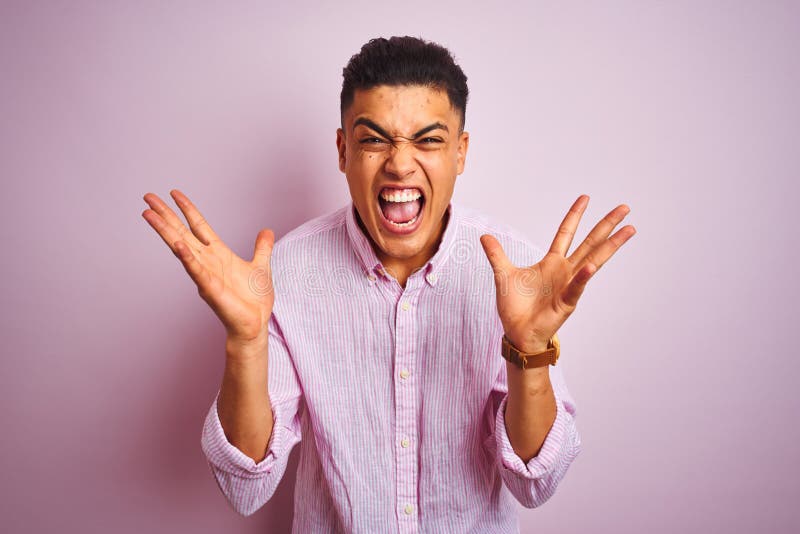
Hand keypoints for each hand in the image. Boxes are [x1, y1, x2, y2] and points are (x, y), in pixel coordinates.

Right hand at [141, 189, 275, 344]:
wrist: (255, 324)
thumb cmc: (254, 300)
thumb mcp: (261, 266)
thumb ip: (262, 248)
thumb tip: (267, 231)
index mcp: (219, 253)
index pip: (198, 225)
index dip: (187, 209)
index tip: (173, 193)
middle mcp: (208, 261)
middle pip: (182, 232)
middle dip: (165, 215)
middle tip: (147, 198)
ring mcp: (206, 274)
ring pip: (181, 247)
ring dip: (165, 231)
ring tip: (149, 215)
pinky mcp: (210, 289)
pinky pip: (196, 271)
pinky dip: (187, 258)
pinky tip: (178, 245)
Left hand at [480, 195, 635, 352]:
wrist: (517, 332)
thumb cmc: (516, 307)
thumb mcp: (503, 274)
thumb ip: (496, 254)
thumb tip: (484, 236)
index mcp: (551, 263)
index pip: (566, 233)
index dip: (575, 215)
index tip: (585, 198)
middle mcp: (564, 271)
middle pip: (589, 242)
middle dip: (606, 225)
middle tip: (624, 208)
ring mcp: (568, 285)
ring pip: (593, 260)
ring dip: (610, 245)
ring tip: (628, 230)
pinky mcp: (567, 302)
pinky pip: (576, 287)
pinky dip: (583, 277)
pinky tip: (590, 266)